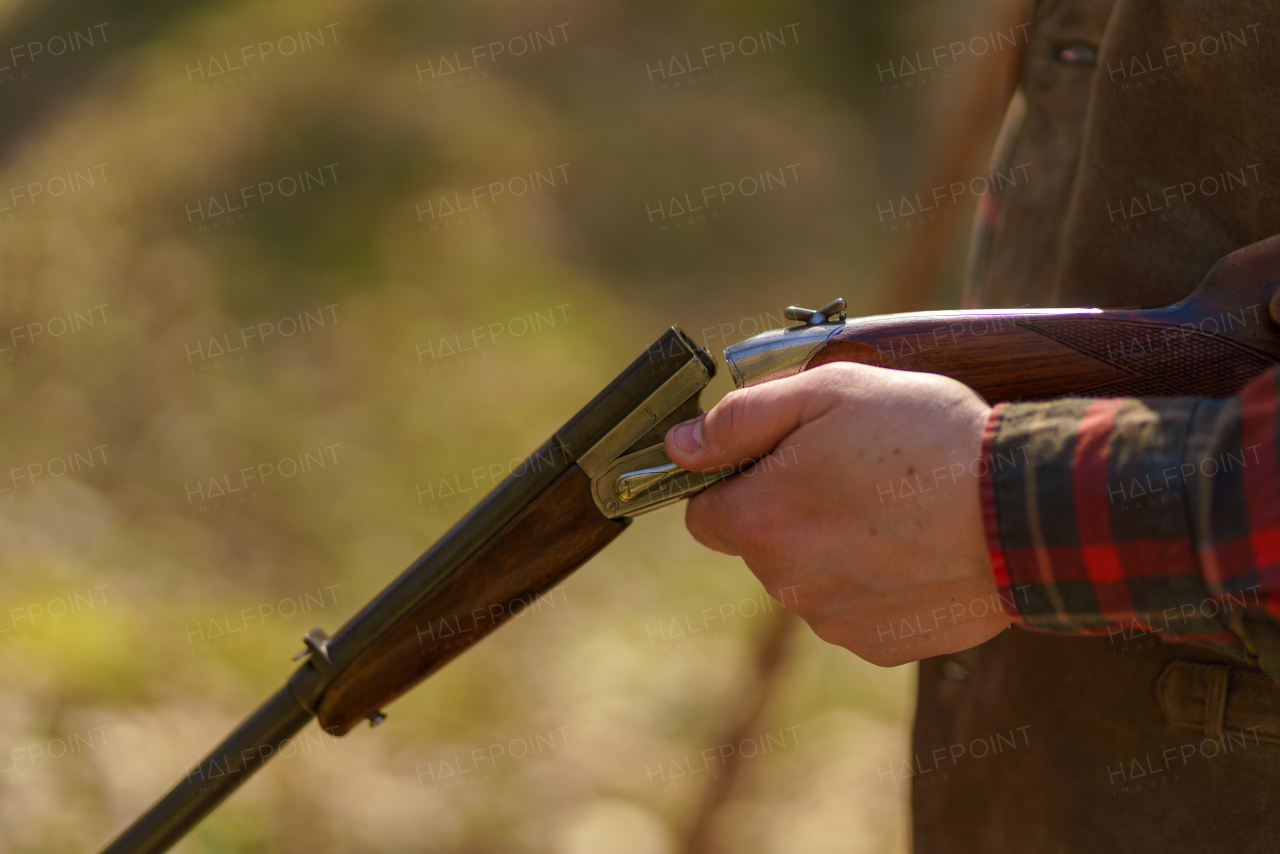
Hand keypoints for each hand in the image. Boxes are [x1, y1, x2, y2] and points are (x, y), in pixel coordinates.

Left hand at [664, 362, 1010, 665]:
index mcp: (759, 521)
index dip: (732, 482)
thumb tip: (679, 446)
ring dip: (834, 548)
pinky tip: (916, 548)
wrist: (1025, 511)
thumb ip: (742, 418)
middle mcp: (785, 583)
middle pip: (760, 545)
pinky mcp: (881, 646)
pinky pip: (856, 610)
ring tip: (895, 509)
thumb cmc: (927, 438)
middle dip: (789, 511)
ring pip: (810, 579)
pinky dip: (875, 583)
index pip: (702, 514)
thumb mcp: (829, 391)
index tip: (775, 461)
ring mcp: (833, 621)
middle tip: (852, 473)